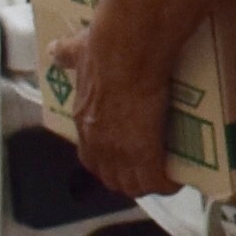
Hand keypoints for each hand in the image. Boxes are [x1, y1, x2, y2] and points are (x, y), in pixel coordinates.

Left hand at [51, 21, 184, 210]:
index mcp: (84, 121)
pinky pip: (157, 182)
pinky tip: (180, 177)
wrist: (126, 54)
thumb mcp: (78, 53)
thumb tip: (55, 49)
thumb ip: (67, 54)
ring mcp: (119, 153)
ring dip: (150, 182)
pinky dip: (169, 183)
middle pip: (111, 177)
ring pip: (133, 185)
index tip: (124, 154)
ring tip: (168, 172)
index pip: (91, 156)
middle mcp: (98, 143)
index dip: (108, 160)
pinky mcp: (145, 155)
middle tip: (149, 166)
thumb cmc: (104, 50)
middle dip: (129, 177)